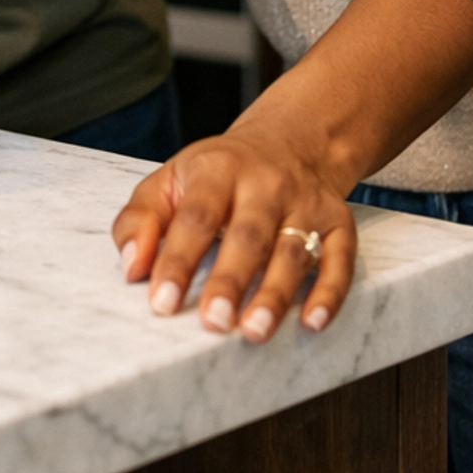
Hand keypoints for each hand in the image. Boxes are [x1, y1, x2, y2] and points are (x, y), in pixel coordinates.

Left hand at [113, 122, 356, 341]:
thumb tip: (132, 267)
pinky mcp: (338, 223)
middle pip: (248, 234)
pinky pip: (340, 259)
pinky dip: (329, 293)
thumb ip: (140, 219)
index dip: (178, 259)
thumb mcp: (170, 180)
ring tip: (254, 331)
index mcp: (217, 169)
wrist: (287, 141)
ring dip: (275, 294)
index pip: (196, 217)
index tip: (162, 301)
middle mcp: (265, 184)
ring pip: (293, 251)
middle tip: (213, 322)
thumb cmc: (218, 174)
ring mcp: (305, 203)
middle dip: (230, 280)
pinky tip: (312, 322)